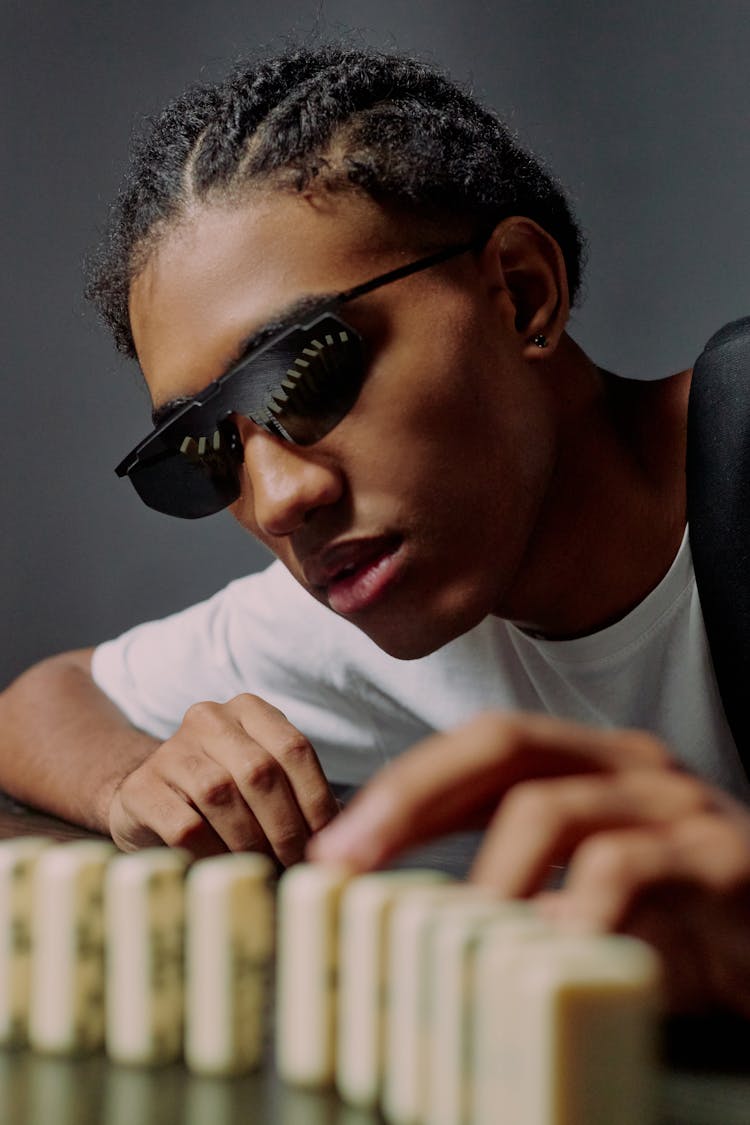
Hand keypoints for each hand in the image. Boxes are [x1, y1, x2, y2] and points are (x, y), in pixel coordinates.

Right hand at [109, 693, 338, 863]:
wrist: (147, 802)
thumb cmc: (223, 798)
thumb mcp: (263, 782)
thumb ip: (299, 796)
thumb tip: (346, 834)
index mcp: (249, 710)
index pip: (295, 749)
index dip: (317, 800)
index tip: (328, 843)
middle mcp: (209, 719)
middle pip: (261, 772)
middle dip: (286, 828)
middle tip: (297, 866)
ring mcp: (170, 751)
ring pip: (223, 796)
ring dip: (252, 843)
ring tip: (267, 871)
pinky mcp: (141, 788)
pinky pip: (186, 826)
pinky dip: (214, 855)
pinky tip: (226, 871)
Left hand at [308, 711, 749, 1014]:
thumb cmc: (685, 916)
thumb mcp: (586, 891)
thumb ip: (516, 883)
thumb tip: (409, 912)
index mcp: (590, 764)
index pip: (481, 747)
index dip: (403, 787)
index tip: (337, 846)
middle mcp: (626, 767)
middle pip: (502, 744)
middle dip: (412, 797)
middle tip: (351, 860)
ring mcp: (672, 803)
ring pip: (553, 806)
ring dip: (483, 871)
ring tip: (444, 929)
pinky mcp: (716, 856)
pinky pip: (627, 870)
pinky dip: (571, 912)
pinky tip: (545, 952)